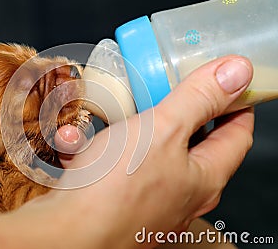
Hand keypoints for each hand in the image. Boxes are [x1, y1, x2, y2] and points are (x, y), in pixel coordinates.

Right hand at [51, 55, 253, 247]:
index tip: (227, 81)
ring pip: (148, 153)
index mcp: (204, 177)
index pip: (237, 133)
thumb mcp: (164, 129)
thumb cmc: (116, 188)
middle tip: (168, 85)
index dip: (237, 103)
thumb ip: (200, 98)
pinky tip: (78, 143)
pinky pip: (115, 167)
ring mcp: (150, 201)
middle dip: (179, 110)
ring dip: (130, 129)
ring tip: (115, 111)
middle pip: (191, 142)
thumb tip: (237, 72)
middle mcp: (181, 194)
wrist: (67, 232)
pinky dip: (100, 150)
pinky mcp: (119, 203)